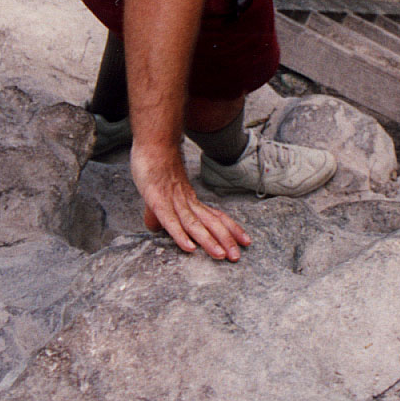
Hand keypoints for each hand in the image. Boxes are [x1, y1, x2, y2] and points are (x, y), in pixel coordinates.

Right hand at [130, 141, 250, 260]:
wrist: (153, 143)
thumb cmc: (158, 168)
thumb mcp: (160, 195)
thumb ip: (160, 213)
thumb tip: (154, 228)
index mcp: (191, 201)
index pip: (216, 216)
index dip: (231, 229)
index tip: (246, 241)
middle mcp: (187, 202)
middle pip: (210, 223)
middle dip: (225, 240)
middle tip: (238, 257)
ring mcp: (173, 201)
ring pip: (194, 224)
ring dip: (208, 241)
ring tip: (221, 255)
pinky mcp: (157, 201)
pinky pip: (171, 221)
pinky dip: (181, 235)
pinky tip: (189, 248)